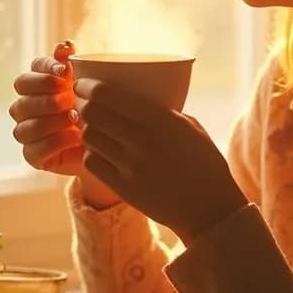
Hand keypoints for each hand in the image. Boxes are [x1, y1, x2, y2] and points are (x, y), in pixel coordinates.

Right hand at [8, 57, 120, 206]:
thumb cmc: (97, 112)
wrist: (107, 147)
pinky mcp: (32, 155)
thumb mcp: (90, 88)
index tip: (65, 71)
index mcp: (39, 83)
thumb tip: (66, 45)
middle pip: (22, 93)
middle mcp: (26, 105)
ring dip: (51, 119)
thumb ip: (75, 67)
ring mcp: (26, 131)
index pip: (33, 68)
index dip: (46, 68)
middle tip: (67, 98)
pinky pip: (34, 148)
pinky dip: (56, 142)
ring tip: (75, 118)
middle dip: (45, 94)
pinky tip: (75, 137)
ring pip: (25, 122)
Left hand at [74, 77, 248, 243]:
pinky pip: (92, 162)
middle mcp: (142, 141)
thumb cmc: (204, 162)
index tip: (82, 84)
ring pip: (89, 137)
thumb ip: (163, 111)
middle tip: (83, 104)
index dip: (88, 86)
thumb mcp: (190, 126)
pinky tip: (100, 150)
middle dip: (83, 105)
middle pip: (92, 113)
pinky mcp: (123, 188)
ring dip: (87, 129)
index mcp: (161, 119)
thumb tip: (135, 97)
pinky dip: (91, 152)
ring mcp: (131, 166)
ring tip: (93, 127)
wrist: (209, 208)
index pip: (108, 95)